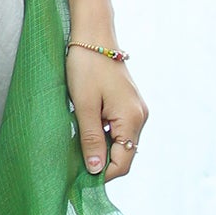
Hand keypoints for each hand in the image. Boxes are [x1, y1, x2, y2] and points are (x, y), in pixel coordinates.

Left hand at [65, 45, 147, 182]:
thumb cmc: (86, 67)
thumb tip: (96, 170)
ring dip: (101, 149)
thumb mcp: (84, 106)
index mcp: (132, 119)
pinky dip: (103, 136)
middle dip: (102, 163)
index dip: (102, 174)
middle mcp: (140, 116)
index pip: (123, 162)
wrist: (93, 35)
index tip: (79, 179)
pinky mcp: (128, 104)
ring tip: (77, 147)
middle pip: (124, 154)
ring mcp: (136, 110)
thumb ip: (91, 139)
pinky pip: (118, 129)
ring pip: (121, 143)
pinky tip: (86, 131)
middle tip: (75, 166)